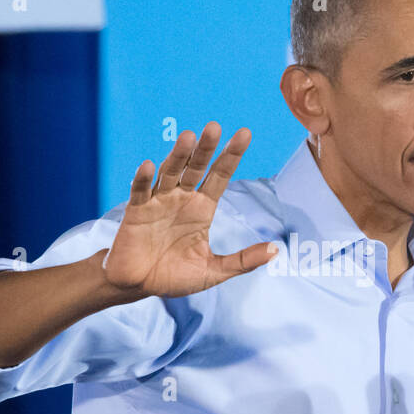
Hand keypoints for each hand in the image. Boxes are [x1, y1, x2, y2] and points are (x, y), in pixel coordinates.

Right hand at [101, 122, 277, 298]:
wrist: (139, 286)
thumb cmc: (175, 276)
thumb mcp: (214, 271)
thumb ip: (243, 261)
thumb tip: (276, 251)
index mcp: (202, 207)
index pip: (220, 175)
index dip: (231, 155)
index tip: (244, 133)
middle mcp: (182, 198)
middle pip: (196, 167)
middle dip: (206, 148)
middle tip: (214, 127)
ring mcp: (159, 201)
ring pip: (170, 172)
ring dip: (178, 156)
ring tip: (188, 137)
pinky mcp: (137, 211)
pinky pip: (141, 191)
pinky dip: (144, 178)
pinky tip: (150, 165)